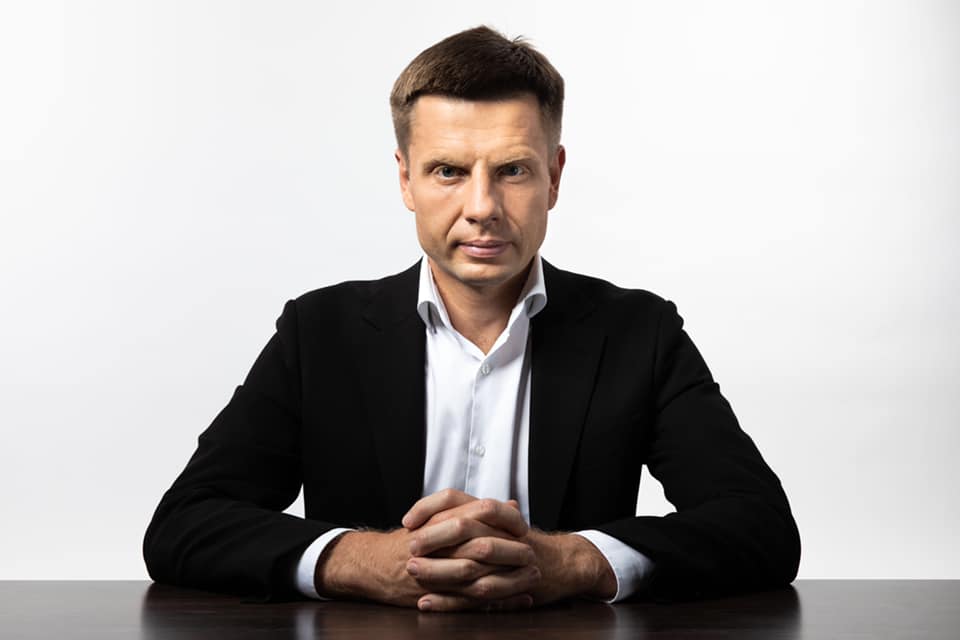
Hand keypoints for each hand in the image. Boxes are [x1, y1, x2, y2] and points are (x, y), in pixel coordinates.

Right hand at [314, 490, 535, 609]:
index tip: (524, 527)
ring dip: (509, 578)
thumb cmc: (409, 540)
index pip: (478, 515)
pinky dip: (498, 602)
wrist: (372, 564)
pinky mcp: (435, 597)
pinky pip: (472, 602)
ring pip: (479, 576)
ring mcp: (436, 573)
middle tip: (533, 553)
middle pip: (482, 546)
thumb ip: (475, 510)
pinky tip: (519, 600)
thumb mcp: (438, 517)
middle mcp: (438, 546)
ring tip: (533, 577)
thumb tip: (512, 504)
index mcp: (440, 521)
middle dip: (511, 552)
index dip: (504, 521)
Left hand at [404, 490, 617, 609]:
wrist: (563, 563)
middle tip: (408, 546)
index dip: (429, 507)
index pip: (455, 498)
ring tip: (412, 573)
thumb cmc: (523, 542)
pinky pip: (476, 596)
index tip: (407, 520)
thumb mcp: (497, 522)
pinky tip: (427, 603)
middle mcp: (499, 531)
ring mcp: (508, 559)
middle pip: (463, 527)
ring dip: (437, 570)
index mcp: (492, 512)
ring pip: (469, 563)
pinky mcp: (510, 587)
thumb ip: (468, 517)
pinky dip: (449, 601)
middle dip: (432, 538)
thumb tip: (429, 515)